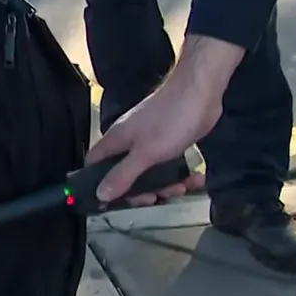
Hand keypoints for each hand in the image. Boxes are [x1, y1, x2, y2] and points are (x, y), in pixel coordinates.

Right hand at [85, 36, 245, 204]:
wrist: (201, 93)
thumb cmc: (170, 120)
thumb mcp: (145, 154)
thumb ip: (123, 175)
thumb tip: (100, 194)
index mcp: (116, 141)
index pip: (93, 165)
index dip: (98, 185)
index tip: (111, 202)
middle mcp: (129, 141)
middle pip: (123, 174)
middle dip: (140, 191)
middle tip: (155, 198)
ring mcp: (149, 141)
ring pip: (148, 172)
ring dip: (164, 185)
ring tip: (181, 187)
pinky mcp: (169, 141)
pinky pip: (167, 164)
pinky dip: (179, 174)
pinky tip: (194, 178)